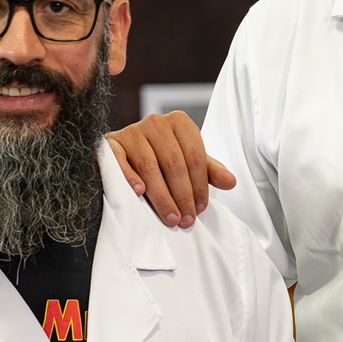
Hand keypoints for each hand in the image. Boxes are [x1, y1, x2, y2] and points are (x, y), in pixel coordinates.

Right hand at [106, 111, 236, 227]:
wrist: (128, 151)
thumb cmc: (163, 157)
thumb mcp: (189, 161)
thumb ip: (209, 171)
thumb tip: (231, 182)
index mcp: (179, 122)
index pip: (195, 156)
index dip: (200, 185)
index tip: (200, 208)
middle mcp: (156, 122)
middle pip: (174, 163)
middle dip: (182, 195)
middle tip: (186, 219)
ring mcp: (132, 131)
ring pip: (150, 166)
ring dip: (162, 196)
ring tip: (170, 217)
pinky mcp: (111, 143)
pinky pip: (121, 161)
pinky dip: (130, 177)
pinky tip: (139, 193)